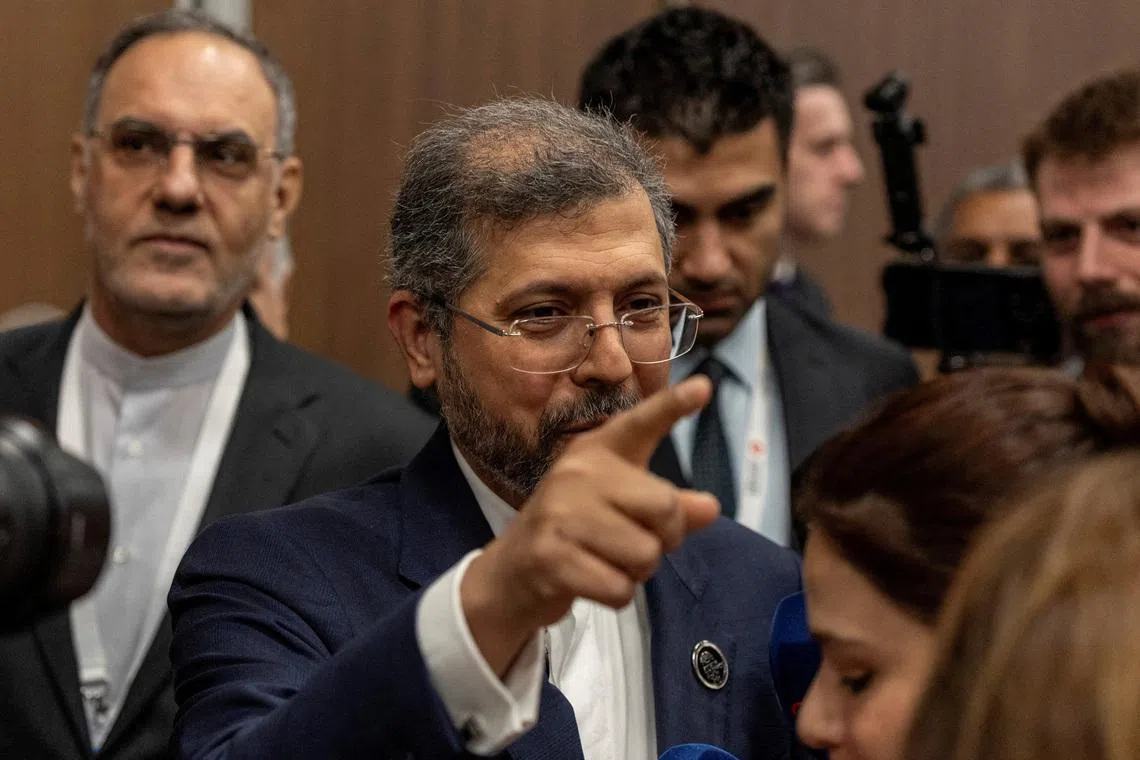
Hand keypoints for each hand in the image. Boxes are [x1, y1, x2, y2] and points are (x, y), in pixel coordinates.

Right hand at [461, 375, 719, 675]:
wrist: (512, 572)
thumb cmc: (578, 531)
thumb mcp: (622, 510)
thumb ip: (669, 508)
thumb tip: (711, 507)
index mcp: (598, 452)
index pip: (641, 423)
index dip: (673, 404)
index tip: (704, 386)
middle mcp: (578, 474)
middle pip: (665, 507)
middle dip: (665, 538)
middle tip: (635, 543)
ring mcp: (560, 514)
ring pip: (646, 555)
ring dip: (637, 572)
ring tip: (606, 561)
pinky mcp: (550, 556)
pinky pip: (620, 588)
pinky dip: (616, 595)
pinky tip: (590, 580)